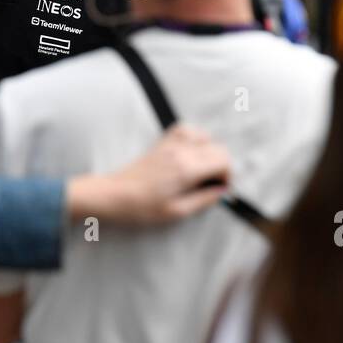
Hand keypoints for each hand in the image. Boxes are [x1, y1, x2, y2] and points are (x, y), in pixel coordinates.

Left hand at [67, 124, 230, 225]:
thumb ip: (203, 200)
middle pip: (218, 147)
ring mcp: (171, 144)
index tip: (221, 189)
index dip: (228, 176)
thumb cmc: (141, 207)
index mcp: (186, 169)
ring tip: (203, 170)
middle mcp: (181, 151)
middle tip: (212, 184)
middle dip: (222, 166)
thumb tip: (221, 192)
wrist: (113, 195)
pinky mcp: (162, 143)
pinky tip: (191, 155)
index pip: (223, 160)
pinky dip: (195, 139)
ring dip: (210, 151)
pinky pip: (186, 130)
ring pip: (205, 136)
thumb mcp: (176, 212)